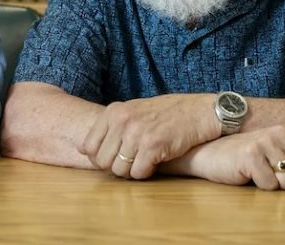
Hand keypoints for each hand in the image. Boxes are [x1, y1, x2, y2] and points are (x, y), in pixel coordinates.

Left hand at [80, 94, 215, 179]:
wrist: (200, 111)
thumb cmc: (167, 114)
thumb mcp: (133, 111)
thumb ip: (110, 126)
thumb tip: (84, 150)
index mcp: (113, 111)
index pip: (88, 146)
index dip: (99, 158)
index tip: (114, 158)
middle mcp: (122, 120)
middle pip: (101, 161)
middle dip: (115, 167)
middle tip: (132, 161)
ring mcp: (136, 132)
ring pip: (119, 170)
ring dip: (132, 171)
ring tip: (145, 160)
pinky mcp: (153, 146)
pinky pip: (138, 173)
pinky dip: (146, 173)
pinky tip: (156, 161)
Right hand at [176, 122, 284, 189]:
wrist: (212, 154)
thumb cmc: (252, 158)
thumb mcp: (284, 158)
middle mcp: (282, 131)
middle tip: (275, 174)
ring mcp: (266, 141)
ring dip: (277, 185)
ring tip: (262, 173)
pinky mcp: (251, 155)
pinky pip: (270, 186)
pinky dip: (261, 186)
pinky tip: (250, 174)